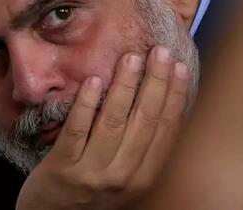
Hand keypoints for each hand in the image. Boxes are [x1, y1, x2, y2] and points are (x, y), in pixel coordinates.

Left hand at [16, 46, 189, 209]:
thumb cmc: (95, 191)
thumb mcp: (128, 176)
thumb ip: (144, 145)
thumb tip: (166, 99)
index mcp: (145, 177)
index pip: (166, 130)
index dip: (175, 96)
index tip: (180, 66)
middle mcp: (123, 177)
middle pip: (144, 122)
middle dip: (155, 82)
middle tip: (159, 51)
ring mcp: (92, 174)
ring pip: (113, 122)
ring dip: (125, 86)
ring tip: (131, 58)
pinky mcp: (61, 170)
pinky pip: (76, 131)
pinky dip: (86, 104)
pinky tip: (94, 80)